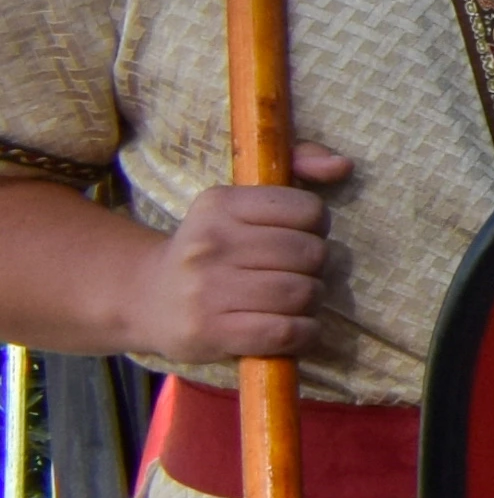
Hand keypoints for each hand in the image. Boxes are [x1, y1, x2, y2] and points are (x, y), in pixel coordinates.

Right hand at [142, 145, 348, 364]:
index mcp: (220, 204)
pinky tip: (292, 328)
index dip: (316, 227)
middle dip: (314, 268)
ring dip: (310, 302)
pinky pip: (287, 332)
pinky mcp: (210, 331)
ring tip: (290, 301)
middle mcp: (211, 243)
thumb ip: (298, 164)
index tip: (298, 236)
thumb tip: (342, 166)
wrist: (147, 299)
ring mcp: (207, 289)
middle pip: (310, 254)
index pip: (308, 210)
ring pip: (303, 293)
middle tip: (295, 274)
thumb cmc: (213, 247)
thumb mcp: (242, 201)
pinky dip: (304, 333)